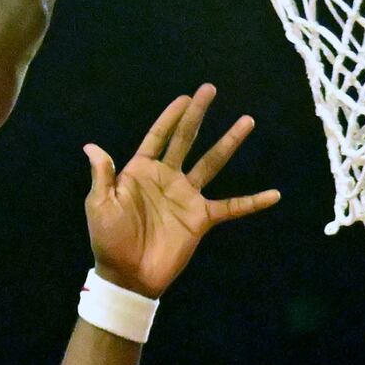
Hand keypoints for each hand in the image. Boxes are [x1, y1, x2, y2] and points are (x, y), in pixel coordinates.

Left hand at [84, 87, 279, 299]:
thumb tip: (91, 146)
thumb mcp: (100, 205)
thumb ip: (103, 175)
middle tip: (209, 89)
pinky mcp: (201, 219)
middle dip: (197, 114)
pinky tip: (273, 194)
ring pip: (211, 163)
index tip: (184, 97)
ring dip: (228, 142)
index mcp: (141, 172)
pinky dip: (252, 201)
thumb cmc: (108, 240)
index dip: (170, 117)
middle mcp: (167, 178)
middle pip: (186, 139)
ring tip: (246, 121)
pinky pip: (232, 207)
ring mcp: (186, 197)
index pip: (158, 137)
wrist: (128, 276)